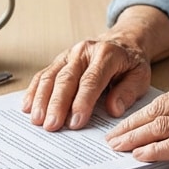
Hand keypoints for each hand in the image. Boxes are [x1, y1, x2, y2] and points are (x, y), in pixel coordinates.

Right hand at [23, 37, 150, 130]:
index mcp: (107, 54)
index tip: (76, 122)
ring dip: (42, 99)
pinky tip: (28, 106)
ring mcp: (69, 55)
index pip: (91, 80)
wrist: (123, 42)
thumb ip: (128, 92)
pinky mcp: (59, 61)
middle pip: (66, 79)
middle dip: (57, 104)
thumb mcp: (140, 76)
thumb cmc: (130, 63)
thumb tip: (113, 109)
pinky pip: (43, 75)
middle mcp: (84, 52)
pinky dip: (34, 91)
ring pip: (50, 76)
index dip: (82, 102)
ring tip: (37, 120)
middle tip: (52, 126)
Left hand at [105, 81, 168, 168]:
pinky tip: (140, 156)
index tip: (125, 124)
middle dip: (130, 126)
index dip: (140, 113)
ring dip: (135, 138)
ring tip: (118, 148)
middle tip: (112, 138)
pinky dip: (154, 150)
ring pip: (161, 126)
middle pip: (157, 111)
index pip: (164, 100)